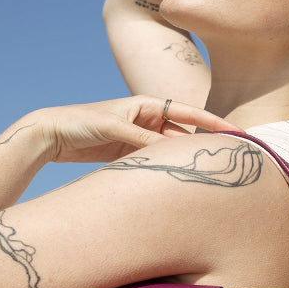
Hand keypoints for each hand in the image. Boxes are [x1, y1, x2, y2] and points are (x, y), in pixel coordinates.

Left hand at [38, 96, 243, 164]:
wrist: (51, 133)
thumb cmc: (80, 122)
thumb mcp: (114, 129)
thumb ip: (143, 140)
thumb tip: (170, 153)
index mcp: (147, 105)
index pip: (189, 114)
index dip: (214, 123)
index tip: (237, 132)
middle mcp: (146, 120)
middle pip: (182, 136)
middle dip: (201, 148)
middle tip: (225, 163)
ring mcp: (138, 138)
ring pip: (168, 152)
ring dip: (181, 162)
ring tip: (203, 176)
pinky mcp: (128, 154)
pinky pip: (153, 162)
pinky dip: (162, 171)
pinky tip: (174, 182)